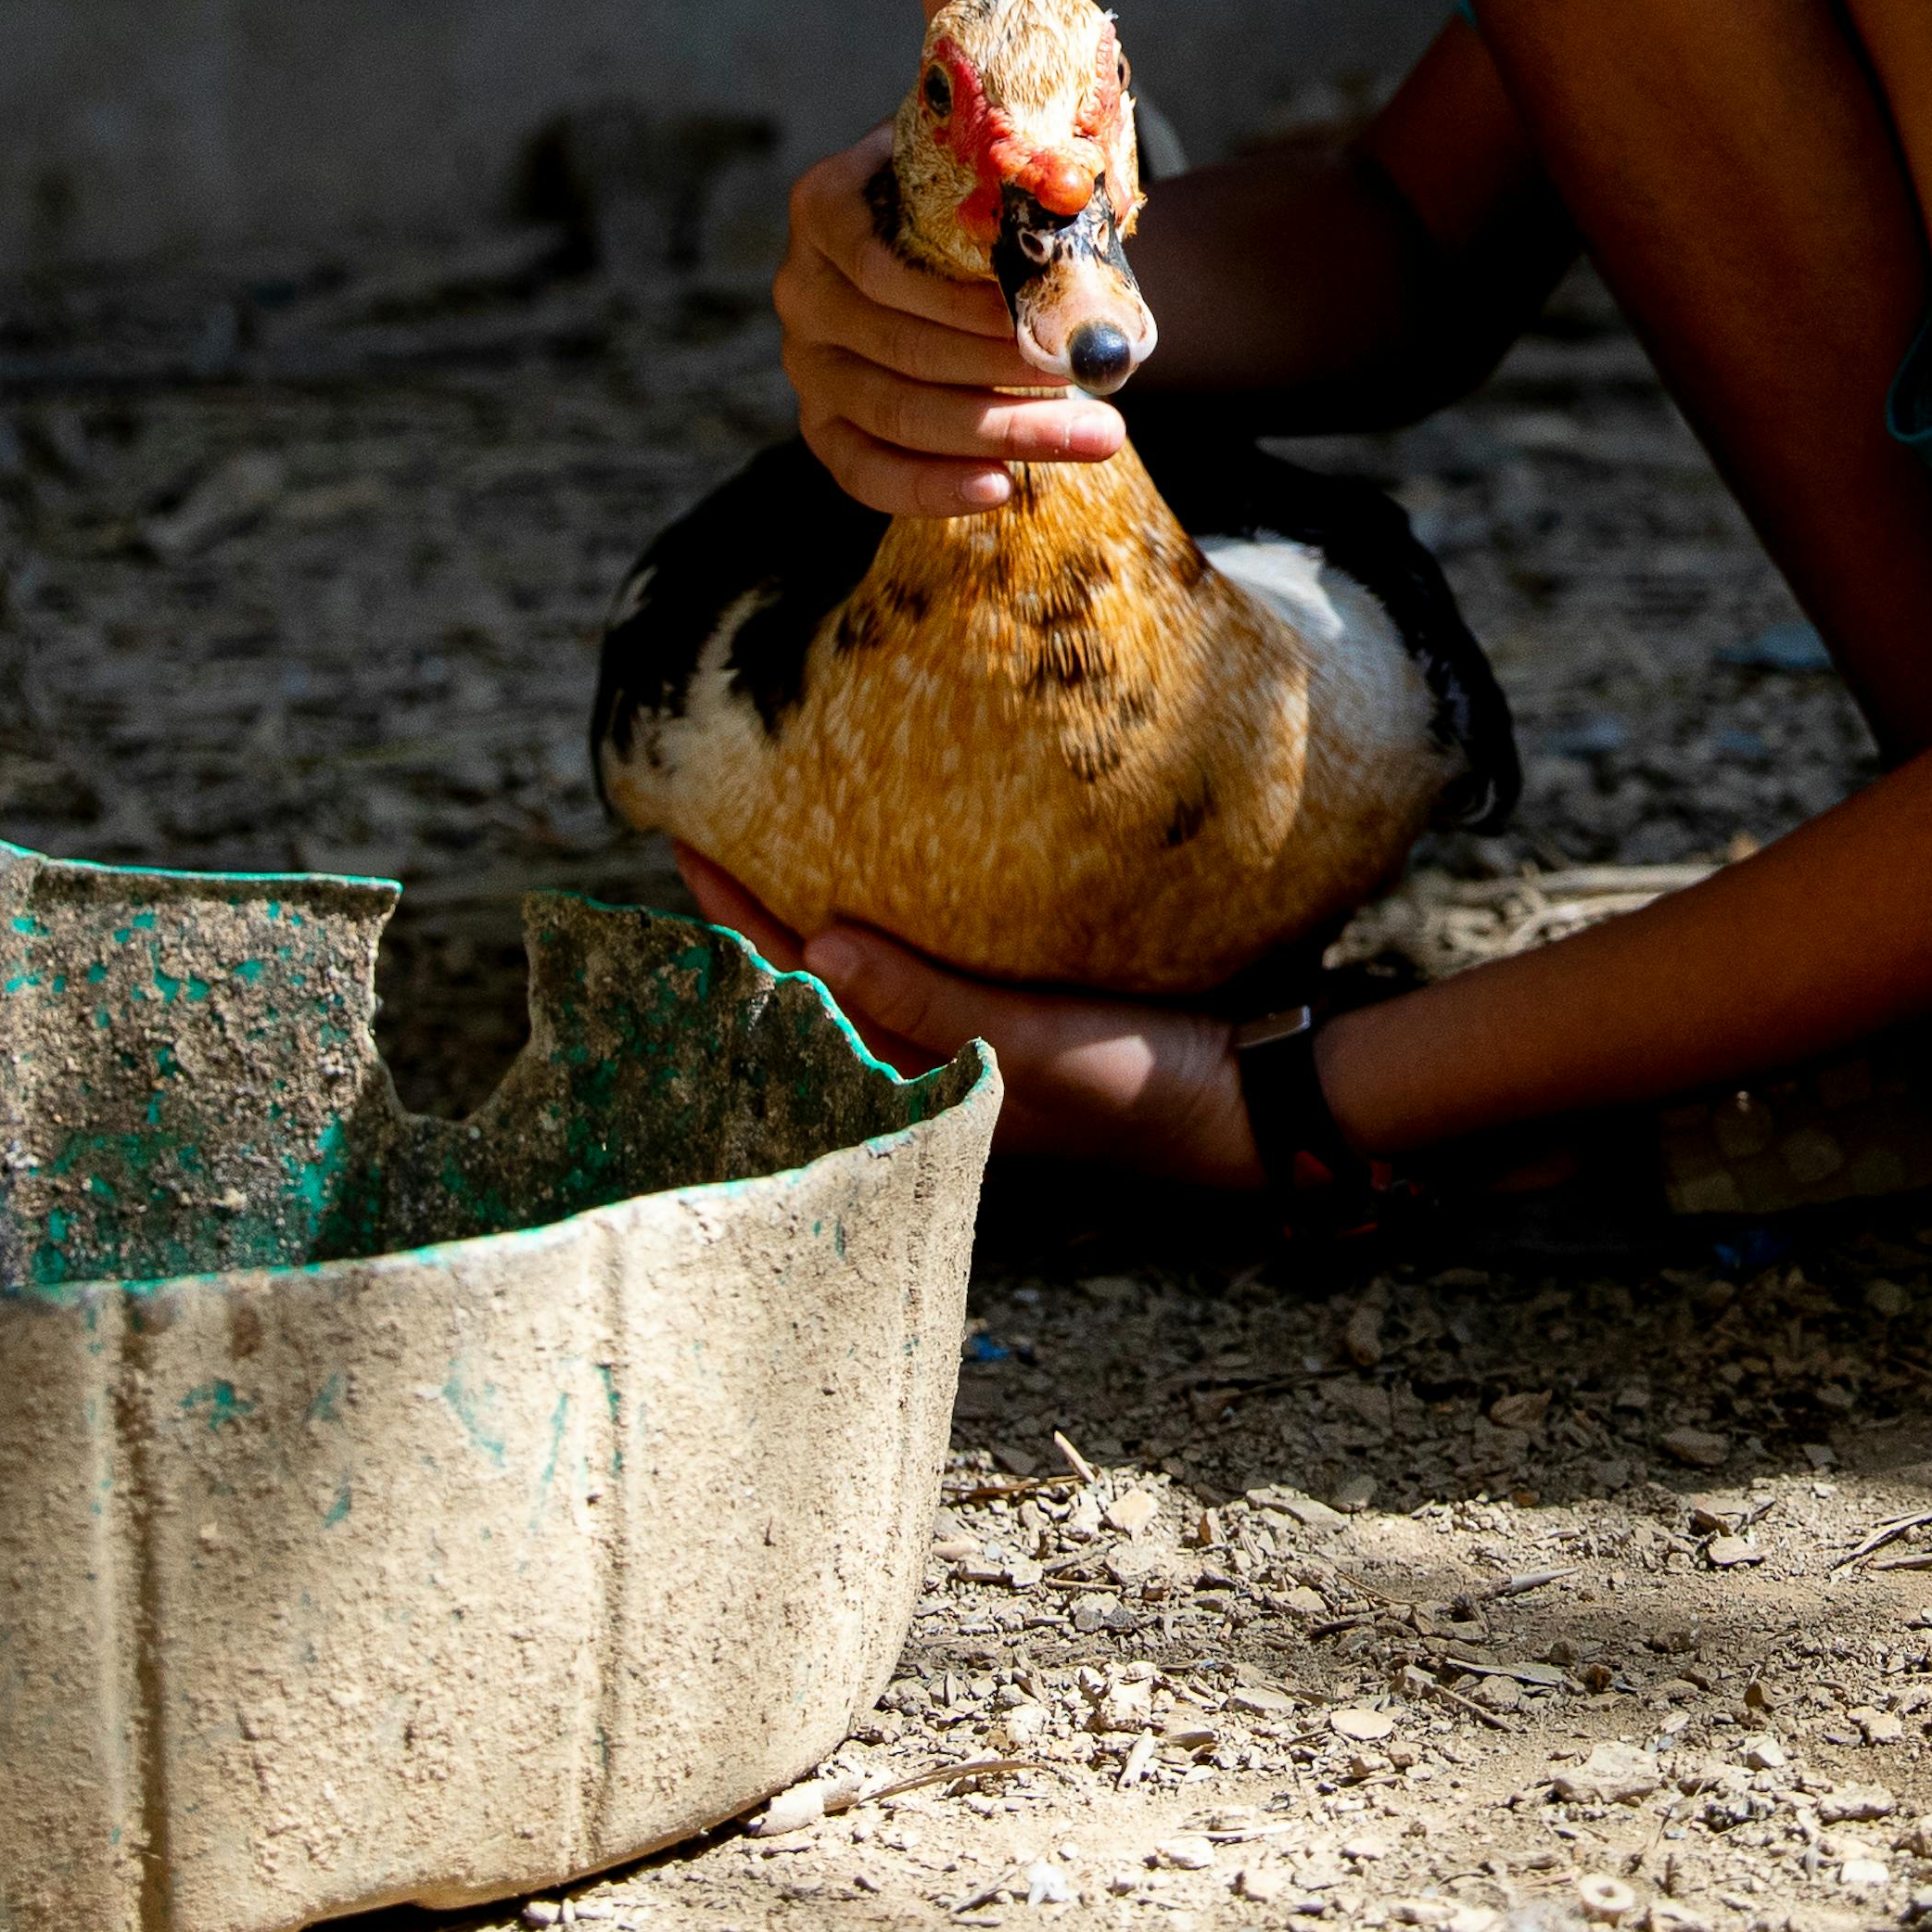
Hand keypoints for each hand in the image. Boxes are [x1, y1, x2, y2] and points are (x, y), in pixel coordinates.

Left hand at [660, 849, 1253, 1181]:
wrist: (1245, 1100)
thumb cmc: (1135, 1084)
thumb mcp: (1025, 1045)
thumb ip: (924, 999)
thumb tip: (815, 946)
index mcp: (910, 1093)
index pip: (796, 994)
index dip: (736, 922)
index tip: (686, 846)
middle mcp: (922, 1074)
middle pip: (809, 986)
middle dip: (752, 916)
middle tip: (703, 831)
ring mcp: (964, 1049)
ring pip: (857, 977)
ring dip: (807, 916)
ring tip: (768, 845)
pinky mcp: (1010, 1021)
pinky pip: (919, 968)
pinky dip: (881, 926)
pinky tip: (882, 879)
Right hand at [774, 0, 1129, 518]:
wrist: (1022, 256)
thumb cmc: (1005, 171)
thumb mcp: (997, 87)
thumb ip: (970, 4)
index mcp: (826, 206)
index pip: (867, 264)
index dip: (947, 300)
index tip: (1039, 313)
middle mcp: (802, 290)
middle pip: (884, 350)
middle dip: (992, 375)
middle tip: (1094, 388)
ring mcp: (813, 365)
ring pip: (887, 414)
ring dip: (995, 435)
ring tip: (1099, 440)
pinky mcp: (837, 430)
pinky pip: (859, 471)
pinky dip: (923, 490)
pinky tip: (998, 495)